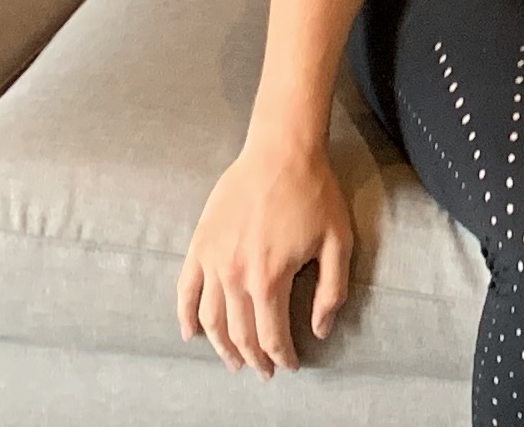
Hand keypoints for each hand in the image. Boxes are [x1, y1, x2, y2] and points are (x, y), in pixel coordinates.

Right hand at [177, 137, 370, 376]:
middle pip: (240, 334)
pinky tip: (192, 334)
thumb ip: (331, 291)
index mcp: (270, 278)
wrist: (282, 151)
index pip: (272, 336)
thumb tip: (319, 329)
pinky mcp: (200, 244)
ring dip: (222, 347)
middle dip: (254, 359)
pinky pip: (185, 289)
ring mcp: (213, 261)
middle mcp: (236, 275)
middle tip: (265, 371)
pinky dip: (184, 316)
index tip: (290, 365)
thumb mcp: (339, 242)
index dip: (282, 357)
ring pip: (211, 320)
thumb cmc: (314, 194)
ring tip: (234, 362)